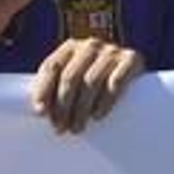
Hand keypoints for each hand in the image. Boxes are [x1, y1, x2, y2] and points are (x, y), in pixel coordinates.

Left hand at [29, 38, 144, 133]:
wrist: (134, 75)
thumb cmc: (95, 83)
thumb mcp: (73, 79)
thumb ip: (54, 87)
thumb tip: (39, 111)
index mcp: (70, 47)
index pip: (52, 67)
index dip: (43, 90)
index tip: (40, 113)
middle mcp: (90, 45)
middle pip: (70, 77)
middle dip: (62, 105)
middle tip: (60, 128)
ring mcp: (112, 51)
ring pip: (91, 81)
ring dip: (81, 108)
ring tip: (77, 127)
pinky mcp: (132, 60)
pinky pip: (116, 82)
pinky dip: (105, 100)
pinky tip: (97, 115)